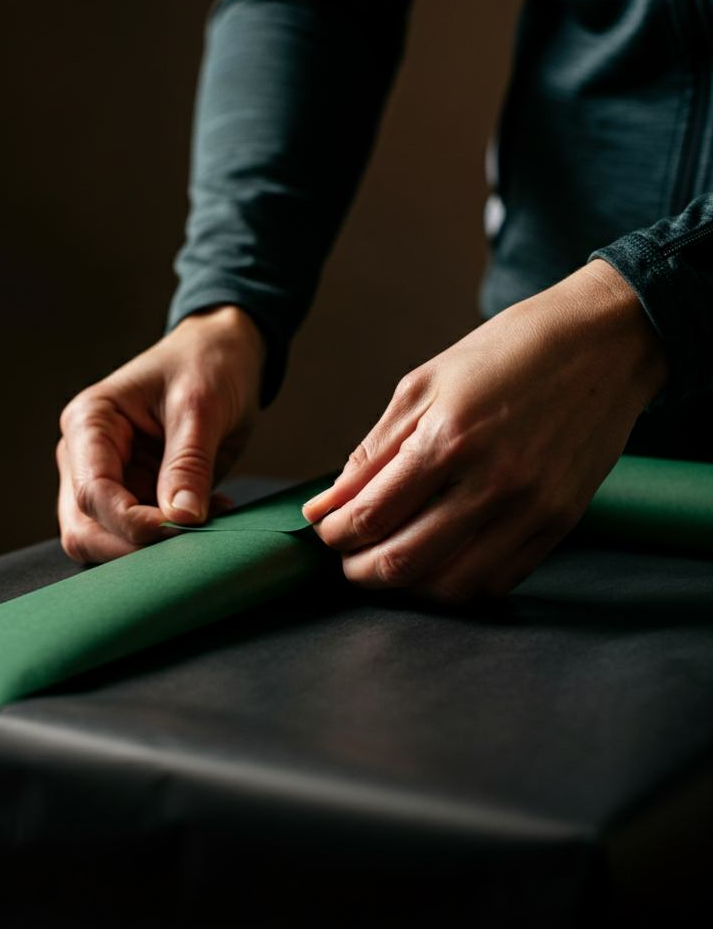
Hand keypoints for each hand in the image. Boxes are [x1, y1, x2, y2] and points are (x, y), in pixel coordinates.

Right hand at [57, 305, 264, 561]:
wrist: (224, 353)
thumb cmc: (205, 363)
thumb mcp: (201, 406)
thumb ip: (188, 463)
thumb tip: (181, 517)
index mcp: (89, 423)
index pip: (92, 493)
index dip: (131, 523)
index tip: (180, 528)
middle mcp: (86, 456)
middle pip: (85, 528)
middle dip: (134, 546)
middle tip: (190, 542)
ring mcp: (109, 479)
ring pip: (108, 541)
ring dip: (155, 546)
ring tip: (211, 517)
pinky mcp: (135, 494)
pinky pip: (141, 535)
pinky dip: (174, 537)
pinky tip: (211, 513)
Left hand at [302, 260, 668, 602]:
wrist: (603, 342)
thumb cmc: (505, 353)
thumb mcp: (423, 386)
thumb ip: (372, 453)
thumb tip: (326, 504)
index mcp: (449, 438)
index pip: (370, 516)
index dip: (333, 533)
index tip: (324, 529)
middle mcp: (493, 481)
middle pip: (402, 563)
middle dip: (358, 570)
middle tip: (347, 557)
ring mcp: (532, 508)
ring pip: (450, 586)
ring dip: (405, 586)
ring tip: (389, 561)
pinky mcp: (561, 523)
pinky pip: (498, 581)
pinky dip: (458, 582)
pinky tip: (440, 559)